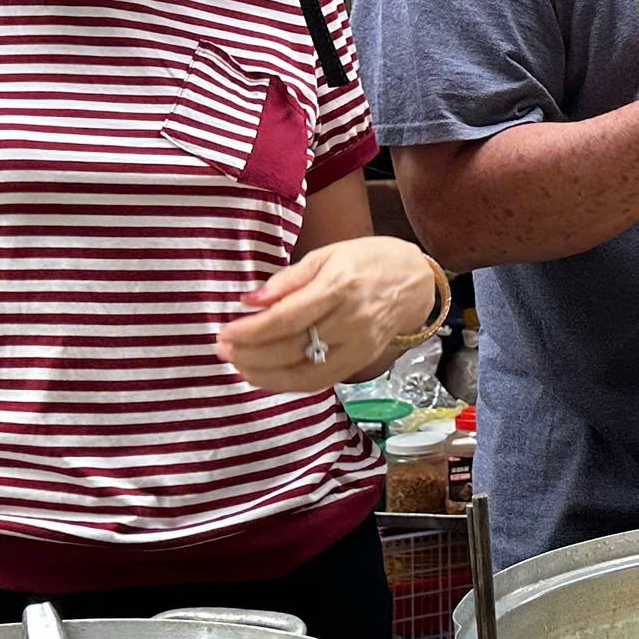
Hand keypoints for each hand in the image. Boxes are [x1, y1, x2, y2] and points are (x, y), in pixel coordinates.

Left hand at [218, 237, 436, 392]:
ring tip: (238, 365)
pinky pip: (320, 381)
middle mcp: (351, 320)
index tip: (226, 333)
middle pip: (293, 348)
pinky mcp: (362, 362)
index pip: (287, 318)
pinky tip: (266, 376)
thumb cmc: (368, 260)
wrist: (415, 281)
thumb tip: (248, 301)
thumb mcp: (327, 254)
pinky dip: (288, 383)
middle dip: (251, 354)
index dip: (252, 331)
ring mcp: (359, 346)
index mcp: (339, 286)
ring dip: (265, 375)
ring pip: (305, 373)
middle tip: (223, 349)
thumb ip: (287, 280)